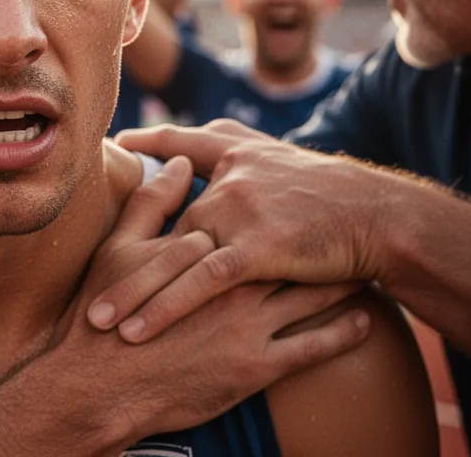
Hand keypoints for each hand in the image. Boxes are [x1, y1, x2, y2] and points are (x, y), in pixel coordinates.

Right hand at [47, 153, 369, 440]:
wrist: (102, 386)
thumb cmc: (105, 312)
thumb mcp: (119, 249)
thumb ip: (150, 203)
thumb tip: (175, 161)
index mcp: (202, 252)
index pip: (247, 218)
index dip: (276, 204)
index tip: (302, 194)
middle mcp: (233, 284)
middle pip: (292, 251)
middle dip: (323, 236)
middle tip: (351, 222)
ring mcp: (248, 325)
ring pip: (311, 295)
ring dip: (341, 279)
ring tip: (366, 265)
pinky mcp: (257, 367)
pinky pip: (312, 348)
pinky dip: (342, 334)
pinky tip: (362, 323)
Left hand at [95, 120, 389, 342]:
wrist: (382, 214)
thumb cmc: (336, 194)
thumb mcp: (286, 163)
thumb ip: (246, 156)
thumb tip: (219, 156)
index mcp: (238, 152)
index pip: (185, 141)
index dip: (151, 141)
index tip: (121, 142)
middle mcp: (230, 177)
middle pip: (163, 220)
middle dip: (125, 258)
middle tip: (88, 280)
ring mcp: (240, 211)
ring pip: (173, 256)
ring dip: (134, 291)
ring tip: (102, 320)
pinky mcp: (256, 247)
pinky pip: (201, 281)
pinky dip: (168, 306)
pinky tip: (140, 329)